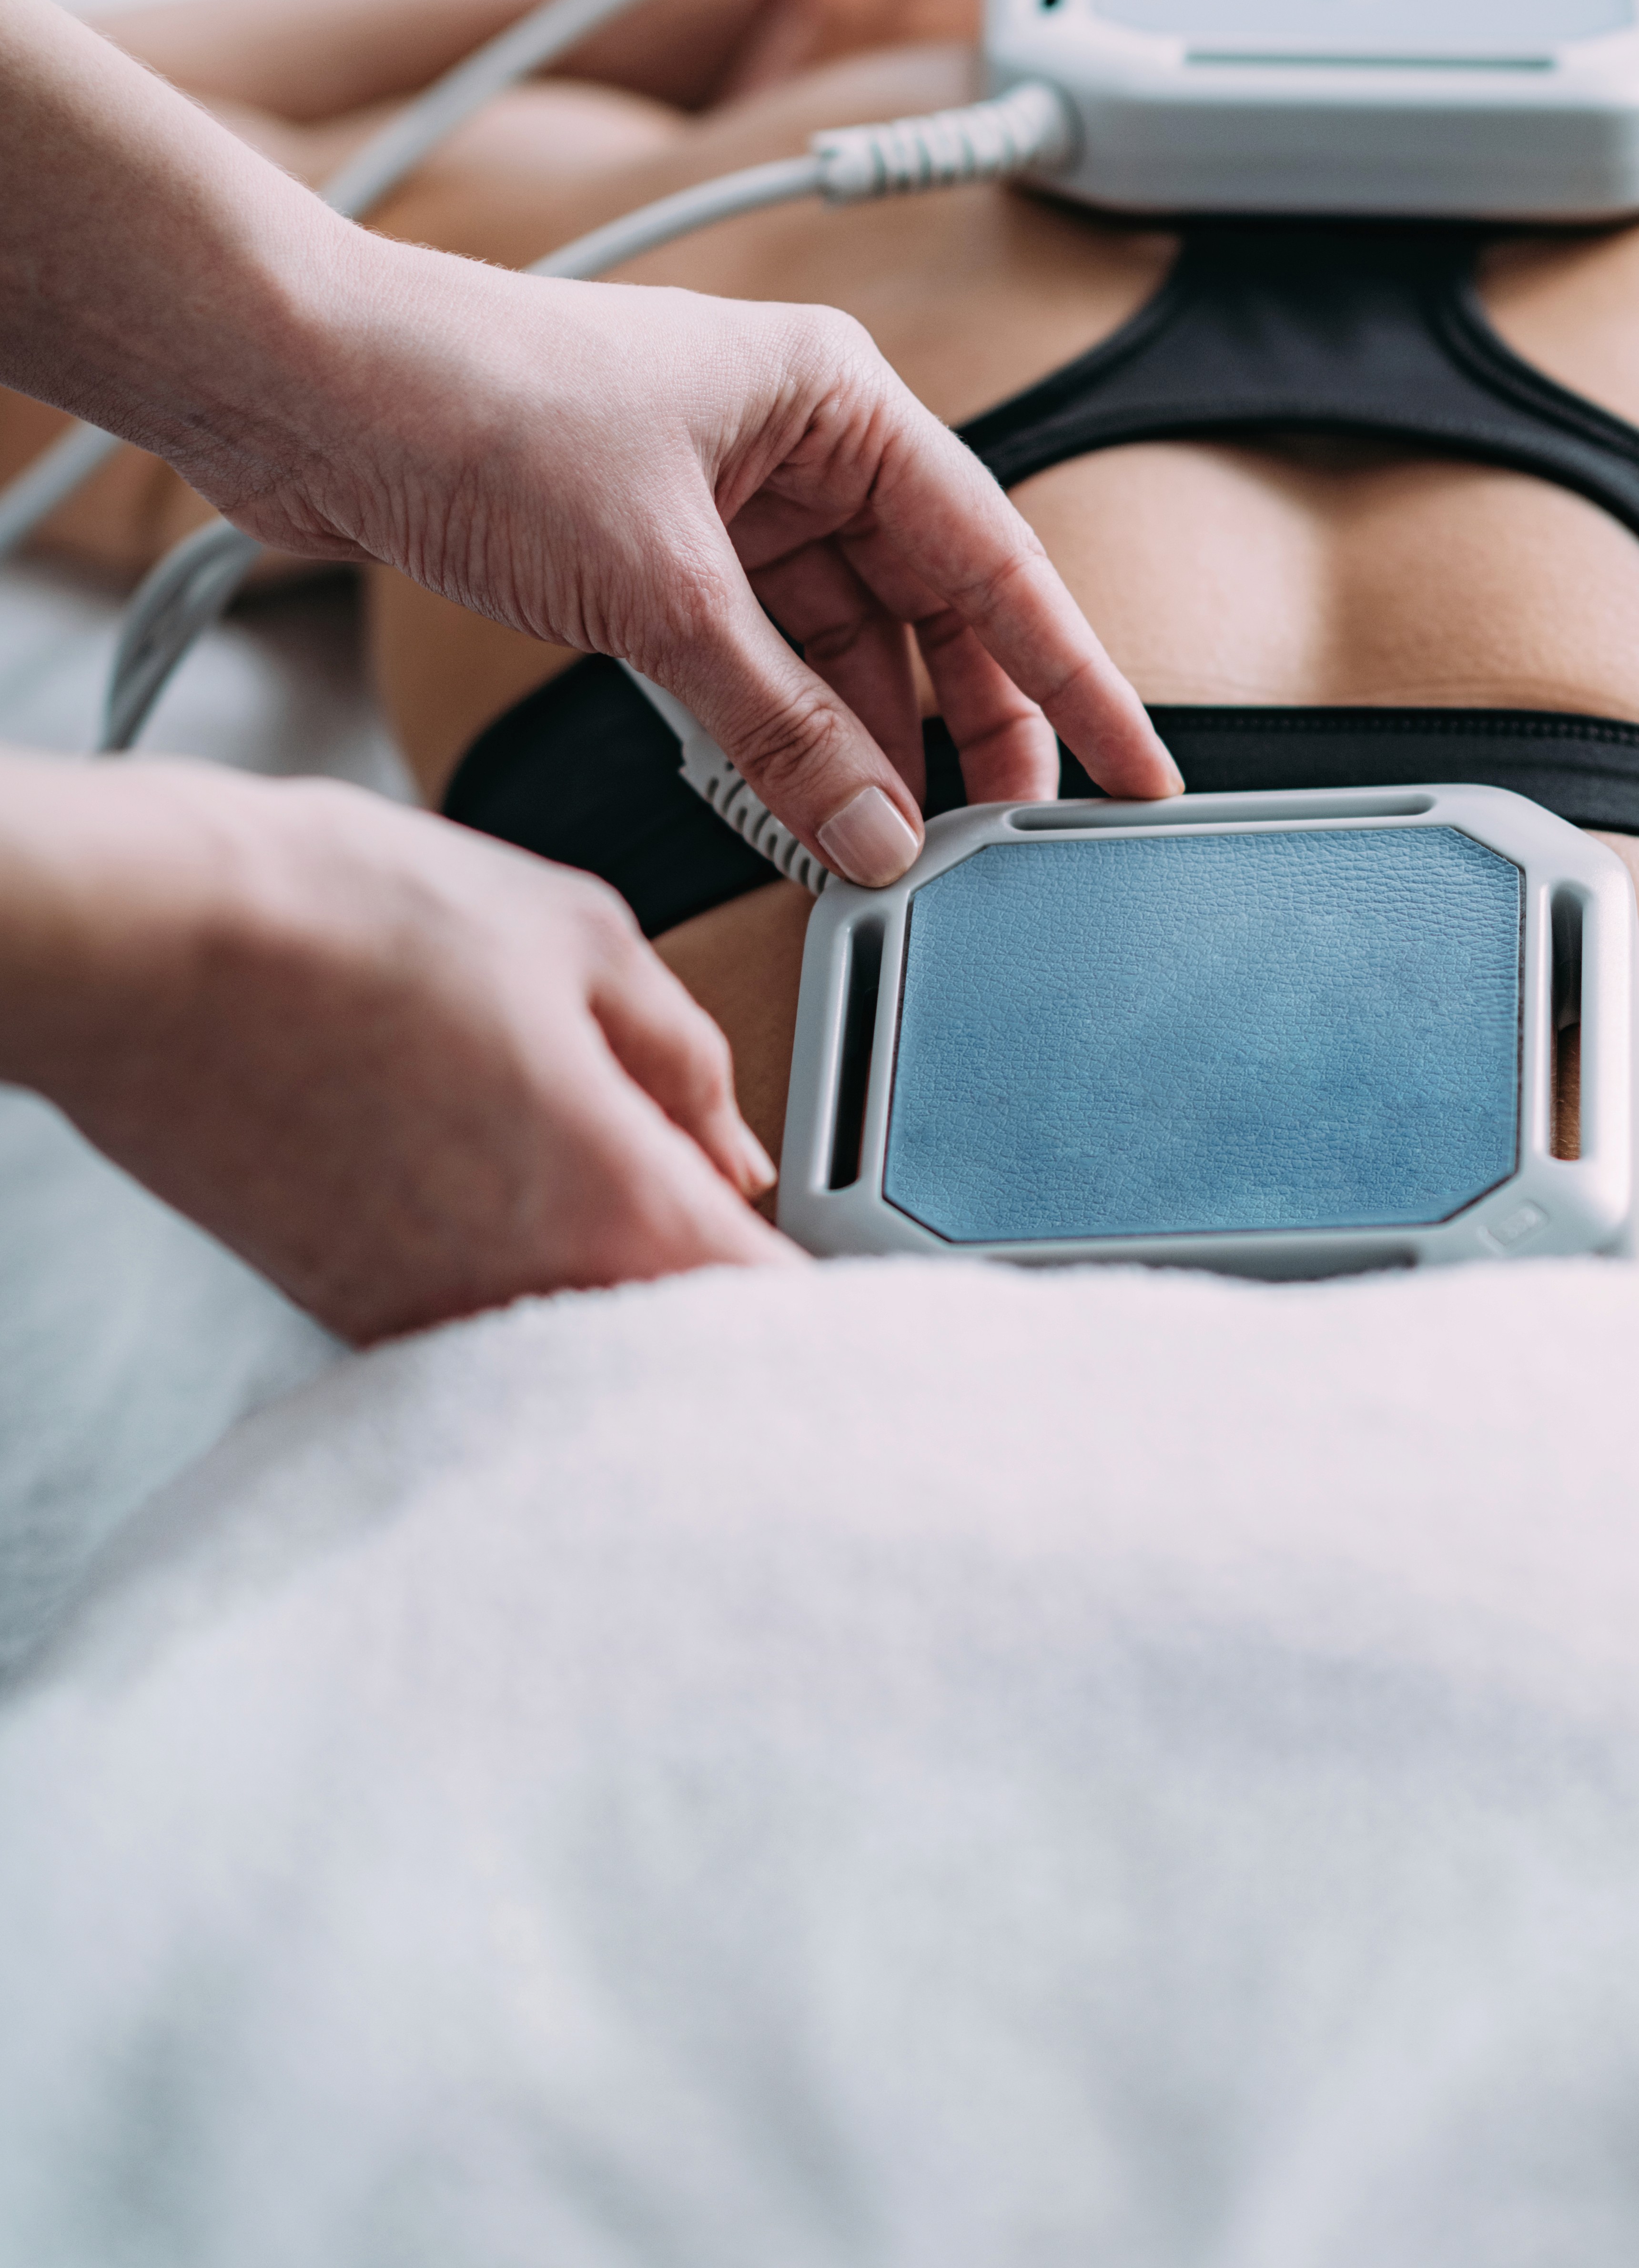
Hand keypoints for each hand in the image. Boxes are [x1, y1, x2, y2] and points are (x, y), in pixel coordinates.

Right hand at [1, 756, 787, 1342]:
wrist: (141, 946)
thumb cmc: (342, 919)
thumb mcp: (578, 936)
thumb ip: (685, 1058)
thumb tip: (729, 1138)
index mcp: (617, 1212)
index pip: (781, 1315)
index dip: (843, 1298)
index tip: (868, 1269)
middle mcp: (528, 1301)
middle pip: (682, 1347)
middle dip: (723, 1292)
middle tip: (732, 1206)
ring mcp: (429, 1320)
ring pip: (577, 1341)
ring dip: (612, 1282)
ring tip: (595, 1172)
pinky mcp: (349, 1310)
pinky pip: (480, 1321)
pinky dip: (514, 1273)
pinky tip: (491, 1179)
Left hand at [237, 240, 1183, 884]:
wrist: (302, 384)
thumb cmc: (473, 407)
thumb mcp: (655, 588)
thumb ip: (778, 725)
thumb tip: (876, 835)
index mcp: (836, 402)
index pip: (996, 562)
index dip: (1073, 680)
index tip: (1136, 773)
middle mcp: (796, 445)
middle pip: (929, 614)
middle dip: (968, 732)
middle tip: (1011, 842)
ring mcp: (724, 503)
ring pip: (841, 652)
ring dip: (864, 750)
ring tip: (896, 851)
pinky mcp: (652, 555)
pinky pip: (757, 667)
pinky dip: (782, 738)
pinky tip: (807, 811)